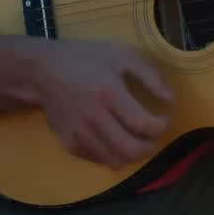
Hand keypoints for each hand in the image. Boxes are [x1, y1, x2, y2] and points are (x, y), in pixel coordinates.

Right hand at [35, 39, 173, 168]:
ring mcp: (80, 133)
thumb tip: (171, 99)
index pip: (144, 124)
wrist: (42, 70)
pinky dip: (112, 155)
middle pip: (132, 150)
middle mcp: (94, 117)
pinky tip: (115, 140)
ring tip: (137, 140)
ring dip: (133, 155)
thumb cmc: (85, 58)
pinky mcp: (69, 142)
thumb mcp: (120, 54)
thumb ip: (150, 75)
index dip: (162, 126)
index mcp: (109, 93)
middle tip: (154, 136)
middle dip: (151, 147)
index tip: (165, 117)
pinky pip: (98, 159)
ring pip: (115, 160)